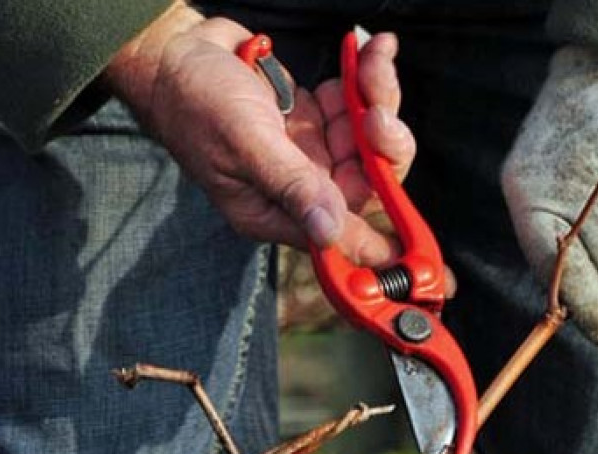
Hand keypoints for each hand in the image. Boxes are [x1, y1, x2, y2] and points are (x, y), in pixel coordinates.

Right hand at [105, 5, 412, 266]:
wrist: (176, 52)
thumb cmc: (196, 101)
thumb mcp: (244, 142)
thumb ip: (291, 184)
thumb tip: (330, 231)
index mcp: (274, 212)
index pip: (340, 241)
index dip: (382, 249)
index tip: (421, 258)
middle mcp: (297, 190)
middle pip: (368, 183)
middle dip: (384, 144)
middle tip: (377, 110)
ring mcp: (307, 154)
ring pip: (369, 141)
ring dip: (379, 99)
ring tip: (374, 61)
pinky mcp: (312, 120)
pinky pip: (356, 108)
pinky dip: (366, 80)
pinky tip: (371, 52)